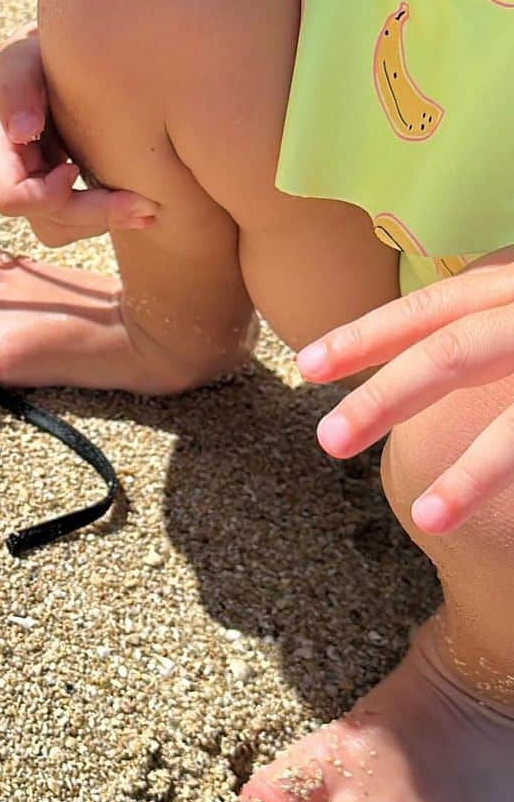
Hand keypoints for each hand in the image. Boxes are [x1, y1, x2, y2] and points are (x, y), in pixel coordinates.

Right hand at [0, 24, 158, 247]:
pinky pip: (82, 223)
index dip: (45, 195)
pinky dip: (112, 215)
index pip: (10, 199)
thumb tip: (23, 131)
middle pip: (48, 221)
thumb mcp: (19, 60)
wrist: (59, 56)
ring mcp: (38, 189)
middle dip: (95, 214)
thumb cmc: (35, 55)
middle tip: (145, 205)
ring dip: (108, 220)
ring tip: (150, 207)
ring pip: (66, 230)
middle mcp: (13, 178)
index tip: (75, 169)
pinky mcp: (63, 191)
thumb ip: (17, 90)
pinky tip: (145, 203)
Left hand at [295, 251, 513, 534]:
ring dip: (470, 471)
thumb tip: (423, 357)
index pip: (430, 308)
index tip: (307, 366)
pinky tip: (469, 517)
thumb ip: (480, 326)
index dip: (365, 336)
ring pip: (512, 413)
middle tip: (329, 441)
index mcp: (512, 283)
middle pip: (451, 350)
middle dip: (384, 398)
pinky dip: (501, 474)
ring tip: (426, 518)